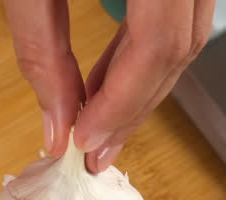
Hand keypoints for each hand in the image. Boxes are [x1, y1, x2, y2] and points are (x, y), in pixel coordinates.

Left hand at [4, 0, 214, 172]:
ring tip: (95, 128)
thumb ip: (41, 48)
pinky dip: (137, 56)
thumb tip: (56, 127)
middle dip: (133, 109)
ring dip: (136, 88)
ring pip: (184, 38)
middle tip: (95, 153)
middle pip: (180, 48)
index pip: (159, 45)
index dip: (121, 102)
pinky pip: (171, 20)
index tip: (84, 140)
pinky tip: (104, 85)